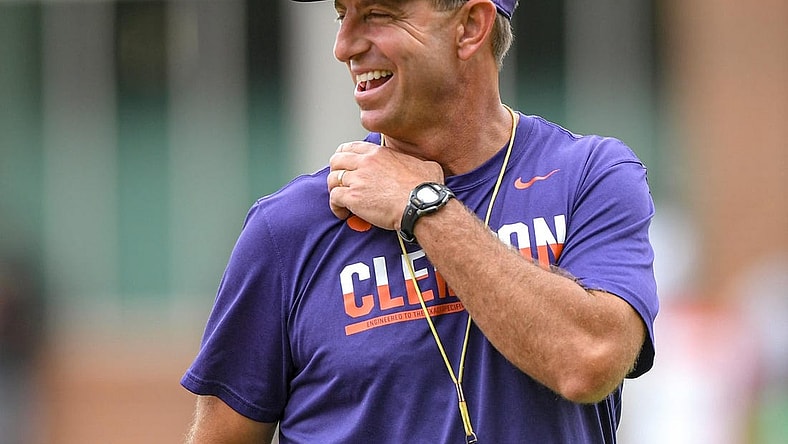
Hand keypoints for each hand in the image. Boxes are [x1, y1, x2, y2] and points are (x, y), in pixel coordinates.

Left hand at [327, 141, 443, 229]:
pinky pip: (334, 198)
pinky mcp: (353, 198)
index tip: (344, 164)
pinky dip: (335, 207)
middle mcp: (365, 163)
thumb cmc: (427, 187)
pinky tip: (343, 213)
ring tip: (341, 200)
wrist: (422, 204)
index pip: (351, 147)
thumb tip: (424, 167)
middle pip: (336, 161)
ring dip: (335, 190)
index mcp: (379, 153)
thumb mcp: (424, 164)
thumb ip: (415, 162)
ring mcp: (358, 180)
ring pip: (332, 180)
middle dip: (335, 171)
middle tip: (340, 183)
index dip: (343, 156)